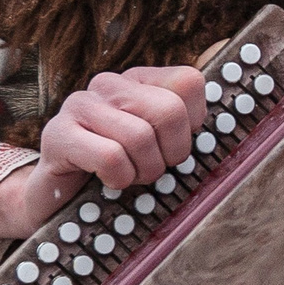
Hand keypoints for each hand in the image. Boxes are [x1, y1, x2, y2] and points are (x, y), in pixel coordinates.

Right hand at [0, 65, 210, 238]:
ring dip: (142, 172)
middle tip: (152, 170)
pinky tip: (106, 181)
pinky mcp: (58, 133)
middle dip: (169, 154)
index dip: (191, 125)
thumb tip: (226, 123)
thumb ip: (188, 131)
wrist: (57, 203)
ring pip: (140, 136)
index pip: (189, 83)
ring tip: (128, 178)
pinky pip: (110, 156)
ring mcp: (81, 104)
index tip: (173, 148)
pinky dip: (117, 179)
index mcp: (139, 81)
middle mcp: (110, 84)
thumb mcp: (160, 150)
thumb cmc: (119, 176)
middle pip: (169, 111)